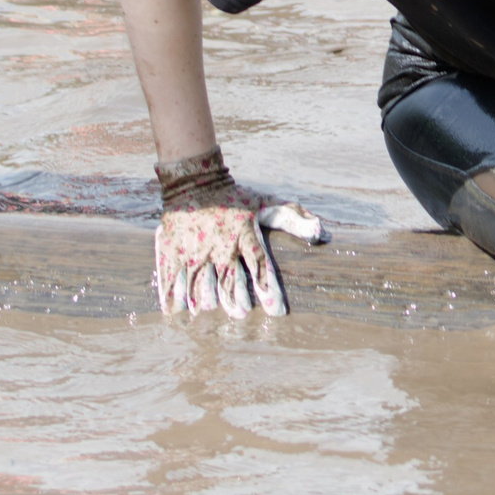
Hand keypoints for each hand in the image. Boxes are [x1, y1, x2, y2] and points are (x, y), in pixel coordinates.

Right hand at [154, 146, 325, 318]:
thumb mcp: (265, 203)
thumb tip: (322, 233)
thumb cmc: (234, 197)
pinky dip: (173, 297)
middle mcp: (220, 247)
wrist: (194, 180)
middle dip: (236, 302)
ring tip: (210, 311)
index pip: (260, 268)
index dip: (270, 291)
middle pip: (230, 283)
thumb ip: (293, 218)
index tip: (277, 312)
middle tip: (241, 314)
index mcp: (244, 236)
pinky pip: (171, 280)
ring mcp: (194, 251)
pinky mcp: (172, 252)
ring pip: (200, 286)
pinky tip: (176, 312)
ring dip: (207, 301)